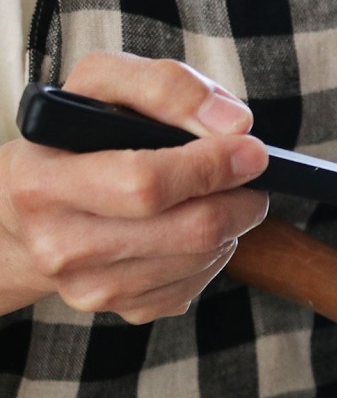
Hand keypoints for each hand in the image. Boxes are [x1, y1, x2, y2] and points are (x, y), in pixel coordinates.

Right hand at [0, 52, 269, 322]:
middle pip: (192, 229)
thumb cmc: (70, 142)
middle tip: (250, 172)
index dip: (212, 165)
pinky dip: (215, 251)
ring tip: (216, 195)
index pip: (147, 183)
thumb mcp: (99, 88)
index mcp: (43, 184)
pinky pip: (199, 283)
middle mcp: (61, 246)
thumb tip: (233, 124)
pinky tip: (193, 226)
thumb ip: (165, 86)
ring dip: (232, 223)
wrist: (24, 215)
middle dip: (239, 197)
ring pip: (205, 256)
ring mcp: (92, 287)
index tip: (252, 150)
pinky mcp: (123, 311)